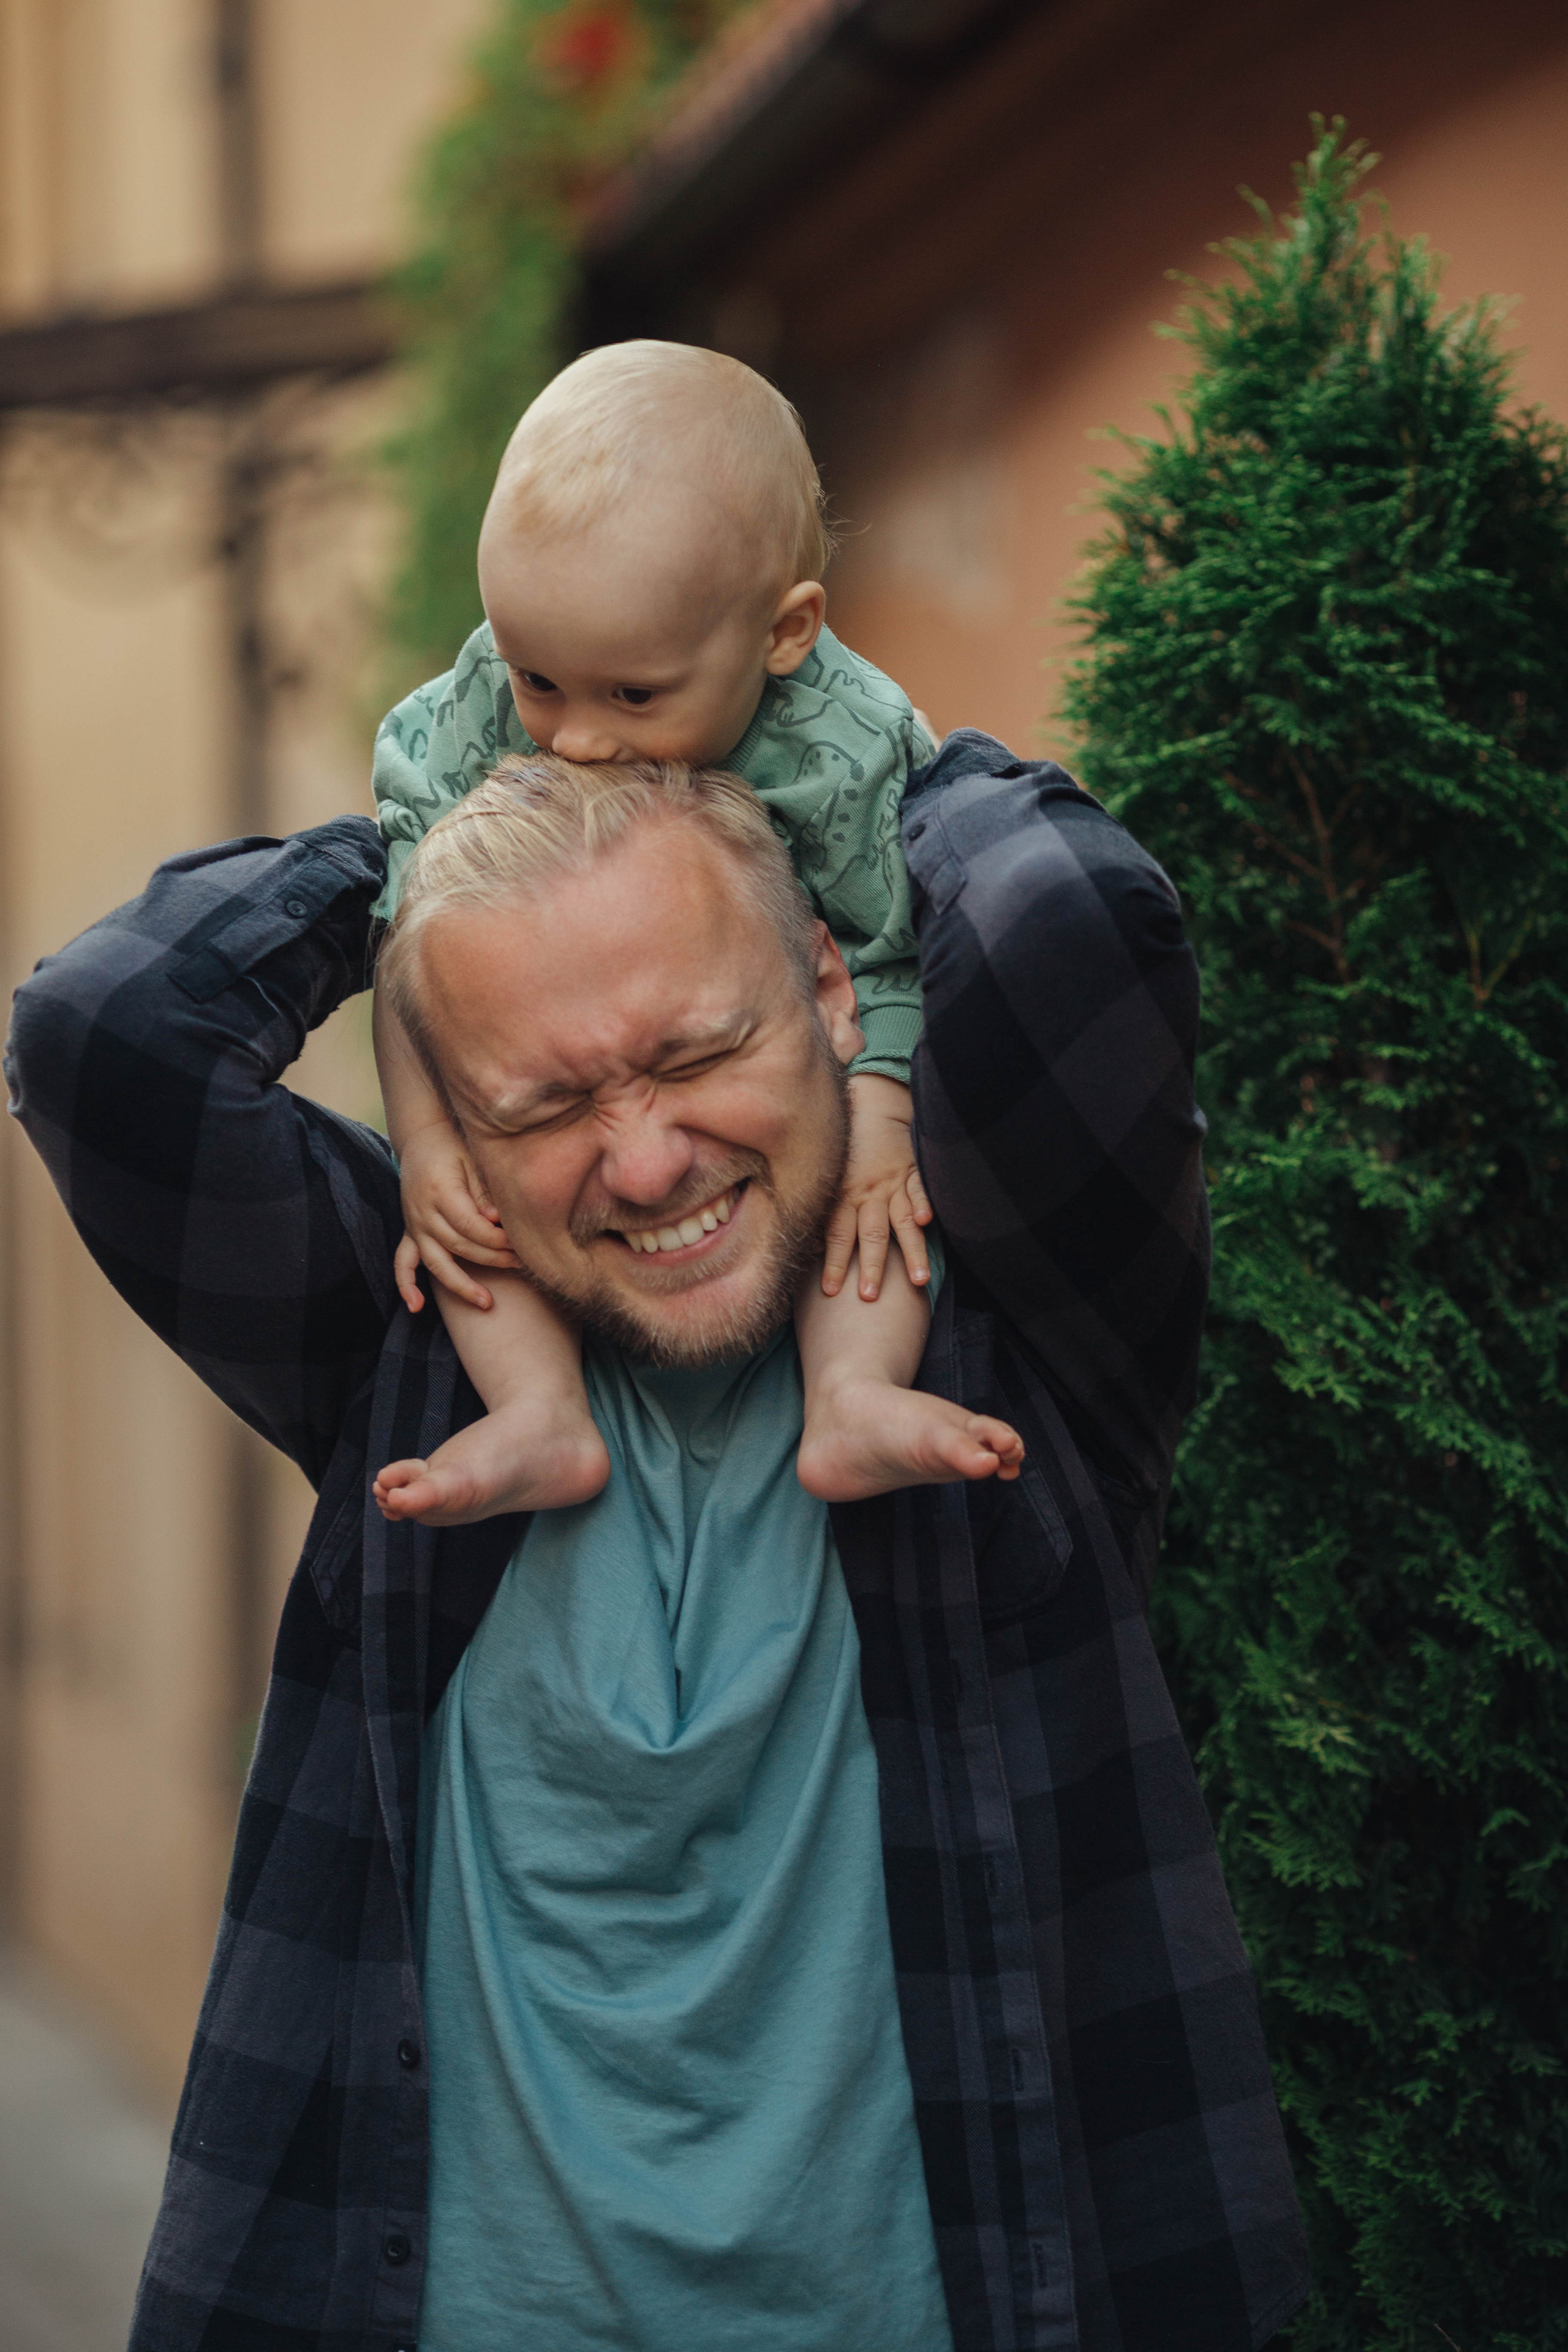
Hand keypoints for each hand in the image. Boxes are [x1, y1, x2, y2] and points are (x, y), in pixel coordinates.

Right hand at [394, 1121, 520, 1313]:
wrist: (422, 1140)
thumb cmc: (454, 1149)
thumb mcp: (473, 1161)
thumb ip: (484, 1191)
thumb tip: (496, 1220)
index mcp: (441, 1193)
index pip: (471, 1227)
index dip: (496, 1239)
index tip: (520, 1245)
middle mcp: (424, 1213)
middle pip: (459, 1247)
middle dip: (493, 1259)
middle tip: (521, 1265)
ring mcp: (415, 1226)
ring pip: (436, 1262)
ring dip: (461, 1285)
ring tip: (487, 1303)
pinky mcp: (410, 1233)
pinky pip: (402, 1263)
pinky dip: (406, 1285)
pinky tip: (416, 1306)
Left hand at [822, 1073, 932, 1301]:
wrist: (872, 1100)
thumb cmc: (847, 1146)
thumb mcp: (830, 1176)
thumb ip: (824, 1208)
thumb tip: (804, 1244)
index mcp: (844, 1195)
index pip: (836, 1235)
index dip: (832, 1263)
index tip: (830, 1292)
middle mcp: (868, 1192)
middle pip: (870, 1235)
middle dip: (870, 1267)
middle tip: (868, 1296)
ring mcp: (894, 1183)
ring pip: (902, 1221)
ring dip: (909, 1252)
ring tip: (918, 1281)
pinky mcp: (915, 1171)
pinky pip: (920, 1188)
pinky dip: (925, 1203)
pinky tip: (929, 1221)